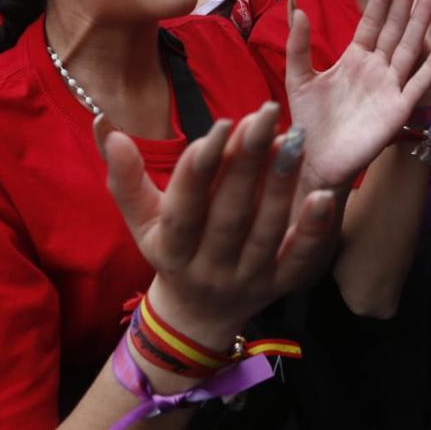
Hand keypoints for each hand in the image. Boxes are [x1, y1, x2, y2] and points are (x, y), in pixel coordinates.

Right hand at [104, 104, 338, 349]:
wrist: (197, 316)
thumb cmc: (170, 249)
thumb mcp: (141, 219)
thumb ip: (125, 176)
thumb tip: (106, 126)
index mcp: (170, 250)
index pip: (184, 209)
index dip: (200, 169)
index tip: (220, 125)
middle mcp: (209, 268)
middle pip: (229, 215)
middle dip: (246, 162)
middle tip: (264, 114)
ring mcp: (247, 280)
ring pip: (265, 232)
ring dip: (280, 186)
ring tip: (293, 139)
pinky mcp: (280, 286)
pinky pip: (299, 260)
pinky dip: (312, 231)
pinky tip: (324, 196)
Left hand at [286, 0, 430, 189]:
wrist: (315, 159)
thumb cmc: (308, 121)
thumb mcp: (299, 78)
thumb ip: (298, 45)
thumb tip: (297, 7)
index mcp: (354, 58)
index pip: (371, 21)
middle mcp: (376, 68)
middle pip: (394, 27)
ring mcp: (390, 86)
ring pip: (408, 47)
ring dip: (421, 21)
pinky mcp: (398, 108)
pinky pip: (419, 82)